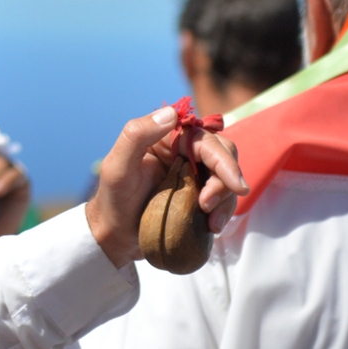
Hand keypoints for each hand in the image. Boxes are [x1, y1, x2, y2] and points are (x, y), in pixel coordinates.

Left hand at [84, 106, 247, 267]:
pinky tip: (212, 227)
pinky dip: (223, 212)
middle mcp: (186, 152)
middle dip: (225, 182)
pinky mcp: (200, 196)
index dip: (224, 160)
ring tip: (211, 224)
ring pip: (228, 178)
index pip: (206, 140)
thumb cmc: (113, 199)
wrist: (116, 235)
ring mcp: (196, 175)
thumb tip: (171, 113)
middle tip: (207, 206)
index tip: (234, 184)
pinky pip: (223, 199)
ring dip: (226, 201)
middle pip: (224, 155)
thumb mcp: (116, 167)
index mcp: (169, 137)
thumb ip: (136, 136)